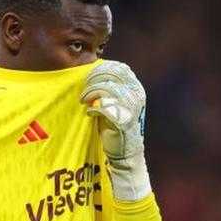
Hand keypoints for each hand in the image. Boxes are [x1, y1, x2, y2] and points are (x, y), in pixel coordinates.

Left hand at [81, 60, 151, 200]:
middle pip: (110, 76)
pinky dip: (93, 109)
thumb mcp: (115, 101)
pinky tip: (90, 113)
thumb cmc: (115, 124)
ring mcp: (132, 107)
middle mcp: (136, 95)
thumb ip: (108, 86)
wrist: (125, 152)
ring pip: (106, 89)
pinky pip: (103, 106)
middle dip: (92, 81)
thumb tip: (92, 71)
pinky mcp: (123, 121)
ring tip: (84, 102)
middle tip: (84, 93)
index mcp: (136, 87)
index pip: (118, 68)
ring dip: (90, 94)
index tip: (89, 79)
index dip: (101, 70)